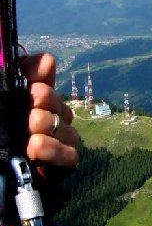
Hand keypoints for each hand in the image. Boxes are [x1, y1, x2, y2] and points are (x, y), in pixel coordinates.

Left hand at [21, 53, 79, 167]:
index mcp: (29, 102)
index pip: (45, 80)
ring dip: (48, 126)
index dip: (43, 79)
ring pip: (67, 129)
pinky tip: (36, 146)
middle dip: (47, 103)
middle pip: (59, 105)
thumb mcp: (1, 102)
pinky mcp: (61, 167)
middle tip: (31, 106)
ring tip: (30, 129)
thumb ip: (15, 77)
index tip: (33, 86)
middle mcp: (45, 120)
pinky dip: (54, 150)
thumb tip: (47, 59)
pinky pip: (70, 154)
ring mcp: (56, 143)